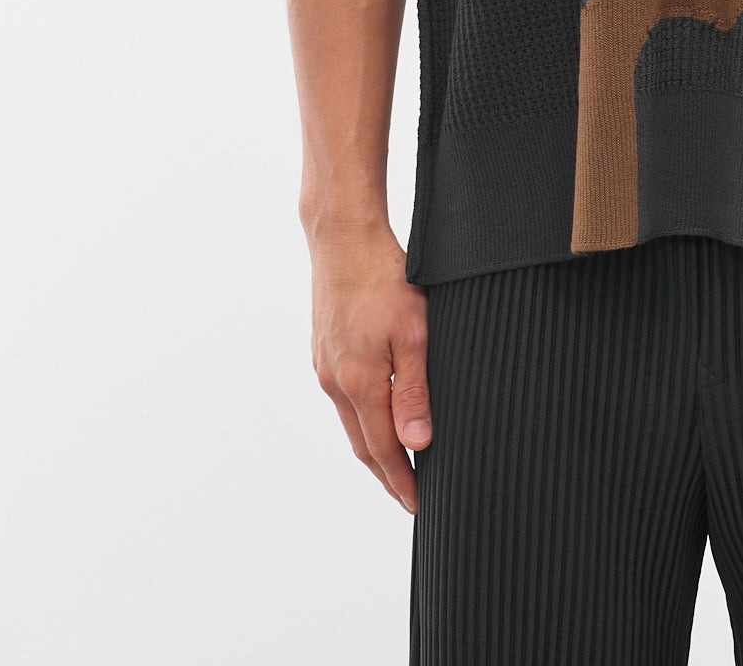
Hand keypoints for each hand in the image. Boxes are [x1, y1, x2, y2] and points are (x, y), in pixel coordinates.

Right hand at [310, 226, 431, 514]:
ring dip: (374, 447)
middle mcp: (335, 380)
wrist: (342, 236)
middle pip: (363, 444)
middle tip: (410, 497)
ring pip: (352, 421)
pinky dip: (363, 418)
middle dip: (388, 474)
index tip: (419, 504)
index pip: (383, 449)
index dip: (402, 480)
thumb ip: (414, 390)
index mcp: (358, 382)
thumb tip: (418, 444)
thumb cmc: (385, 276)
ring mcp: (326, 365)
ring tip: (399, 465)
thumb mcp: (413, 331)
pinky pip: (345, 397)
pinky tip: (377, 416)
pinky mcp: (324, 349)